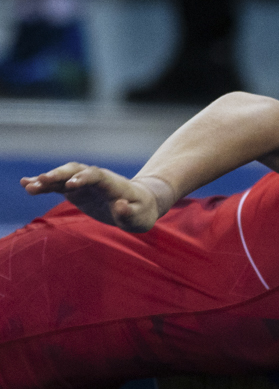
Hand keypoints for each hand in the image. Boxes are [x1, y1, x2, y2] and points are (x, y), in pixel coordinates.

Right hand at [21, 163, 173, 232]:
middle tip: (41, 180)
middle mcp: (96, 179)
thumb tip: (120, 205)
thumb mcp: (140, 218)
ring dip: (46, 180)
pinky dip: (44, 185)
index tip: (70, 185)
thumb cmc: (141, 212)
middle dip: (59, 174)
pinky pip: (58, 186)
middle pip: (76, 170)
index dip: (84, 178)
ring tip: (27, 185)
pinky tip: (27, 186)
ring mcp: (84, 183)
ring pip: (63, 176)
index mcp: (113, 184)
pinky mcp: (76, 190)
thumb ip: (129, 213)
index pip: (96, 176)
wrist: (138, 204)